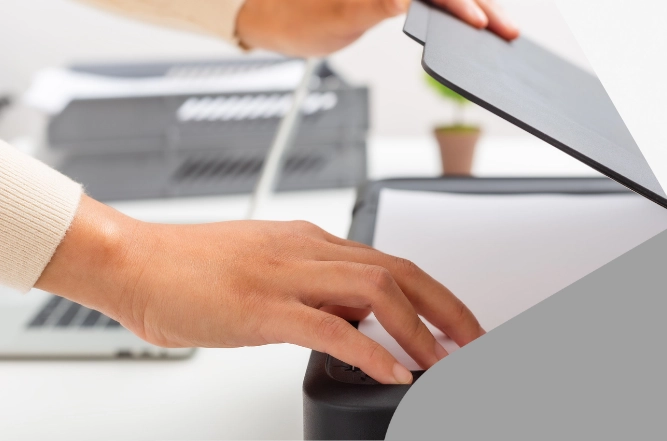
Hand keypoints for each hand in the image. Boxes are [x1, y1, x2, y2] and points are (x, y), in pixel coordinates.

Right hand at [35, 196, 484, 384]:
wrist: (132, 263)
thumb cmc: (189, 270)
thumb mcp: (267, 273)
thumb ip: (314, 292)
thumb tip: (353, 321)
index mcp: (310, 243)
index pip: (391, 263)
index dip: (436, 295)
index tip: (459, 326)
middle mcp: (307, 250)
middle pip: (400, 271)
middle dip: (448, 309)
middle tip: (477, 343)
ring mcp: (286, 275)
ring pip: (376, 291)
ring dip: (420, 329)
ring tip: (446, 362)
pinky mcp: (261, 306)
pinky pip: (329, 326)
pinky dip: (369, 350)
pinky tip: (393, 372)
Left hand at [236, 0, 519, 56]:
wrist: (270, 16)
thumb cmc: (295, 17)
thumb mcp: (335, 19)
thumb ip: (374, 5)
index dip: (463, 3)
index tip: (483, 24)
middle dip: (481, 4)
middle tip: (508, 31)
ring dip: (472, 5)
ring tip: (498, 26)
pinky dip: (453, 9)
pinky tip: (469, 20)